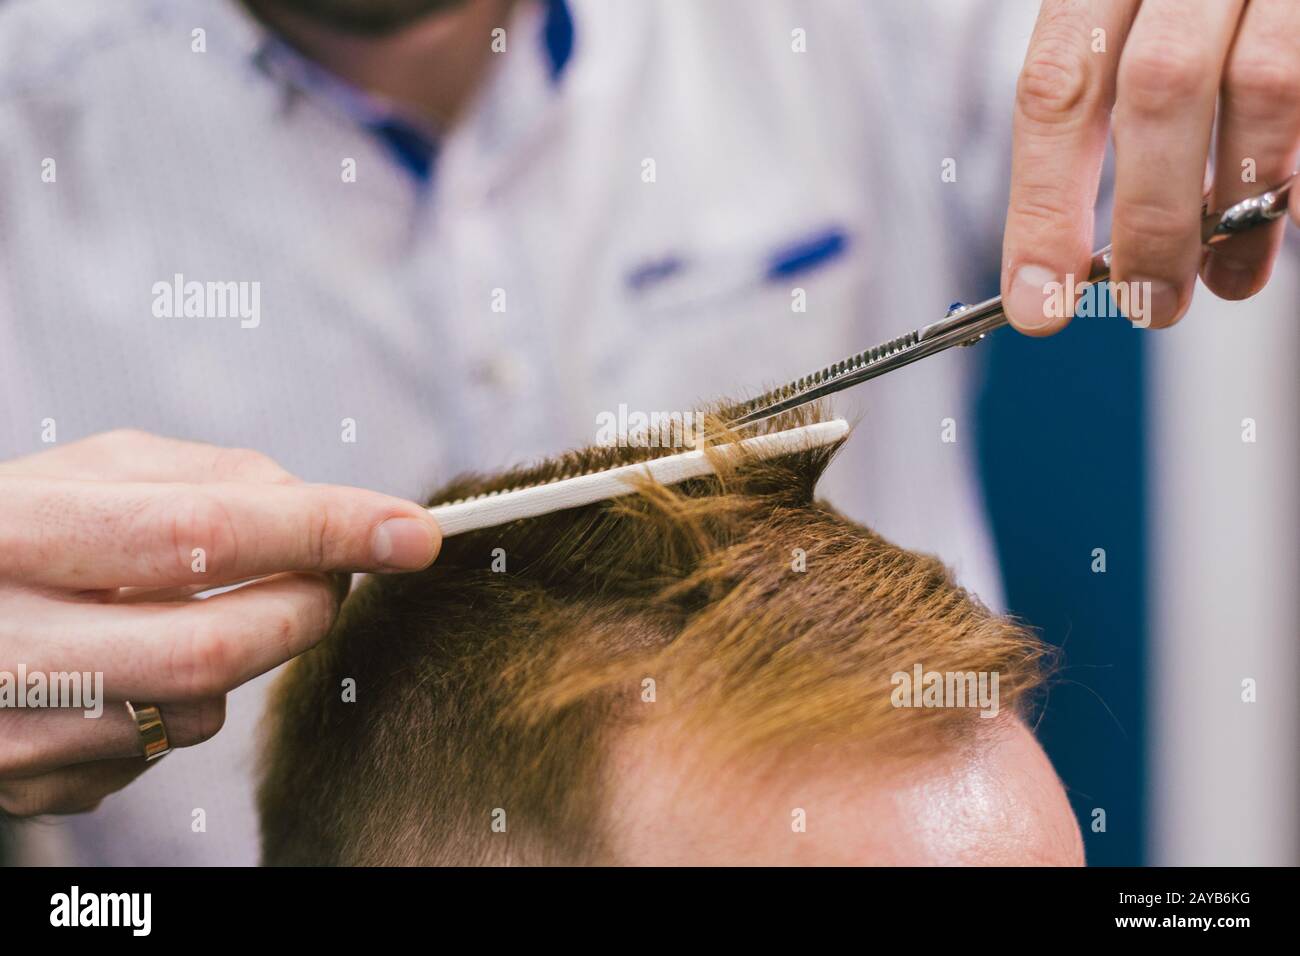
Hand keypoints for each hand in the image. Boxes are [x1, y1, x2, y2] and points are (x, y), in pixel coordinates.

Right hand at [0, 429, 441, 815]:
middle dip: (306, 608)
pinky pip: (157, 754)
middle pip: (216, 646)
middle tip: (331, 575)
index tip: (412, 532)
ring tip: (193, 613)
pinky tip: (131, 669)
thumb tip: (318, 509)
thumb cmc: (14, 531)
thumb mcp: (87, 473)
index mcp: (14, 534)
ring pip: (197, 713)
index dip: (321, 529)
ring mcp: (13, 731)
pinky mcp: (29, 788)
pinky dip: (177, 705)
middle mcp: (4, 642)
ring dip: (238, 659)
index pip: (200, 532)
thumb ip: (206, 477)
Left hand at [1003, 0, 1299, 332]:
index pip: (1056, 87)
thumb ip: (1112, 105)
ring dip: (1244, 206)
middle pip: (1159, 88)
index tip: (1037, 303)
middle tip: (1149, 305)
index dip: (1043, 207)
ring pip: (1265, 85)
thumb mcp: (1126, 20)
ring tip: (1229, 278)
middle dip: (1152, 219)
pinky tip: (1295, 218)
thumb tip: (1095, 247)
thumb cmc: (1188, 2)